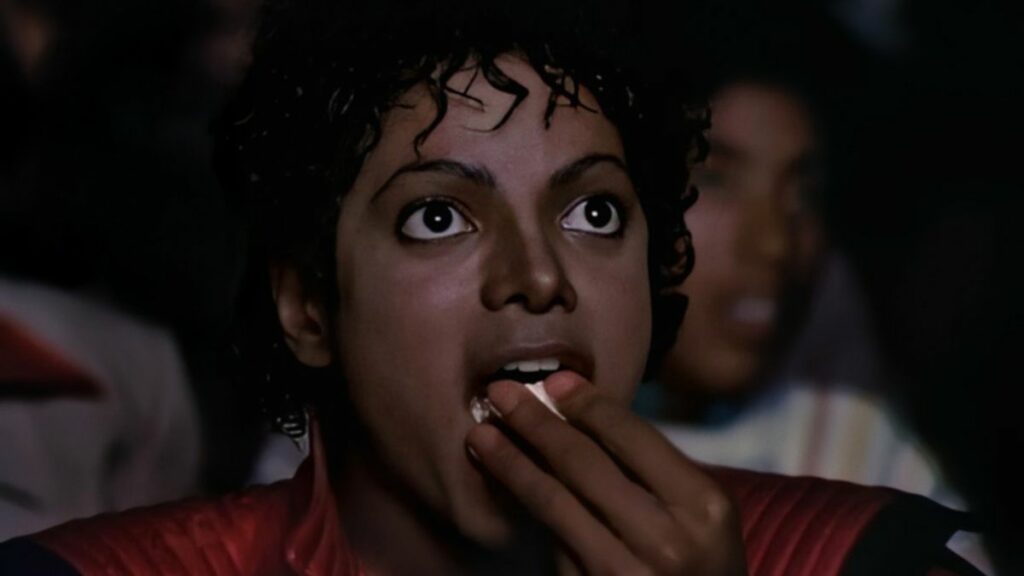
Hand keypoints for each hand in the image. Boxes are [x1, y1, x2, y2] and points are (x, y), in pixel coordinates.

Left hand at [466, 372, 746, 575]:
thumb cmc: (706, 566)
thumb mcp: (704, 515)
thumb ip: (655, 471)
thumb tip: (581, 415)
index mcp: (701, 505)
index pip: (632, 438)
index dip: (588, 404)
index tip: (554, 380)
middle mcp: (664, 540)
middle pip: (584, 465)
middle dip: (536, 423)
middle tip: (500, 394)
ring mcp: (623, 573)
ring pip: (555, 504)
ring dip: (512, 465)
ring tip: (481, 438)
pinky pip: (553, 543)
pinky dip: (529, 509)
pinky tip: (507, 484)